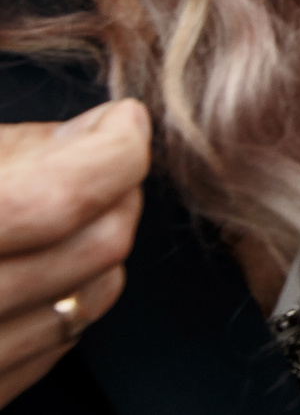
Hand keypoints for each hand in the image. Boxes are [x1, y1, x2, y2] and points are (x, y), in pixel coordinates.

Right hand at [0, 100, 149, 401]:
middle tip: (99, 156)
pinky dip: (64, 299)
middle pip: (93, 248)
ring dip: (97, 245)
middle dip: (117, 190)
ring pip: (90, 299)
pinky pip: (53, 347)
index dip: (110, 150)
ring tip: (62, 209)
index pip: (55, 199)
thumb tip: (102, 132)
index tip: (119, 122)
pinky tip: (29, 269)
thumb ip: (9, 153)